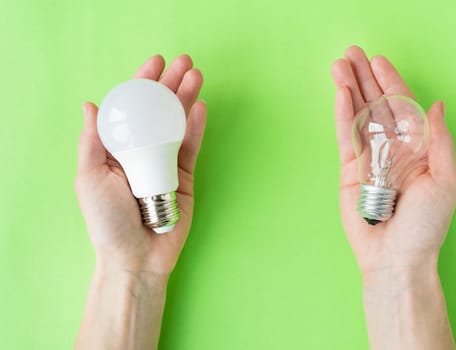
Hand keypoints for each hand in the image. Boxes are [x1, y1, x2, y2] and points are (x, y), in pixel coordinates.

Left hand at [75, 54, 205, 277]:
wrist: (135, 256)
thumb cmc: (107, 221)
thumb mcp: (90, 177)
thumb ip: (92, 141)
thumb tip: (91, 104)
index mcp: (117, 149)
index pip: (131, 109)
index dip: (142, 84)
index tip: (155, 63)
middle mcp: (142, 151)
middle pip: (158, 111)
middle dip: (171, 85)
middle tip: (185, 63)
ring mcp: (165, 162)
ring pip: (177, 124)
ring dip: (187, 99)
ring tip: (197, 76)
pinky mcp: (185, 176)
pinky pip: (190, 147)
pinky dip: (195, 126)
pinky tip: (200, 107)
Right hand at [331, 46, 455, 275]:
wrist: (396, 257)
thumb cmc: (426, 225)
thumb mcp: (445, 180)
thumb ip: (438, 140)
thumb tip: (436, 105)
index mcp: (417, 148)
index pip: (402, 107)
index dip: (391, 82)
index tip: (378, 61)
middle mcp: (391, 149)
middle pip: (376, 105)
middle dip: (364, 78)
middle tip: (351, 54)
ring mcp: (368, 158)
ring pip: (357, 116)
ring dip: (349, 89)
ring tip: (338, 65)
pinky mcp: (348, 170)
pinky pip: (345, 137)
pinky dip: (342, 115)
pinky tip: (339, 95)